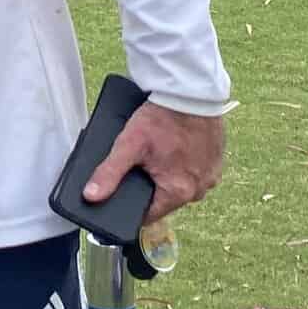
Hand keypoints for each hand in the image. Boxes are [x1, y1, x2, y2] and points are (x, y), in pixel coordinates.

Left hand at [84, 103, 224, 222]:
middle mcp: (199, 190)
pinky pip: (193, 172)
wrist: (191, 93)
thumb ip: (109, 173)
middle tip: (138, 166)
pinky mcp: (216, 163)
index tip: (121, 196)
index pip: (148, 215)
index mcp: (179, 192)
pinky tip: (171, 150)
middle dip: (149, 187)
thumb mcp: (129, 145)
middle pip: (165, 200)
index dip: (131, 208)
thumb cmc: (162, 118)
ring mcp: (211, 176)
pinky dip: (182, 165)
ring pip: (180, 185)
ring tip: (155, 155)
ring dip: (166, 175)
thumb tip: (91, 196)